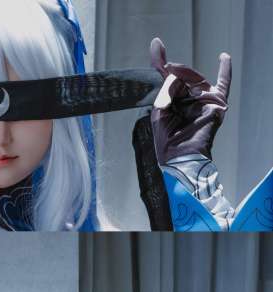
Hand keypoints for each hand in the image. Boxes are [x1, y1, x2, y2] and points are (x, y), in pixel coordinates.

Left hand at [150, 38, 231, 164]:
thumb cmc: (168, 141)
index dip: (160, 62)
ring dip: (183, 75)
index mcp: (174, 102)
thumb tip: (172, 73)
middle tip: (166, 76)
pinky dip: (225, 71)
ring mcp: (203, 99)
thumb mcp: (160, 110)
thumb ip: (165, 89)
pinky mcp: (215, 103)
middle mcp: (189, 99)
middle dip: (172, 75)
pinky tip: (224, 58)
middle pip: (181, 77)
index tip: (156, 45)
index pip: (168, 78)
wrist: (181, 157)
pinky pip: (223, 84)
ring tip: (173, 83)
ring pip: (193, 78)